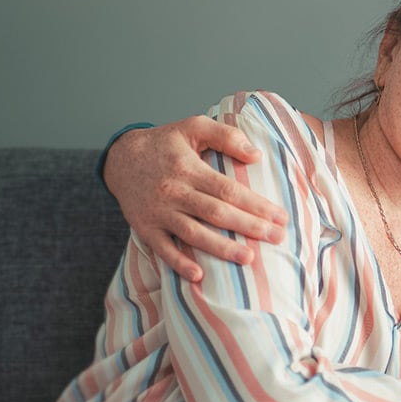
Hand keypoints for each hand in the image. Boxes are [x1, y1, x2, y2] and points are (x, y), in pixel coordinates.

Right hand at [104, 115, 287, 279]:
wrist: (120, 158)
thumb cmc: (164, 143)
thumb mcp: (193, 126)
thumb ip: (226, 136)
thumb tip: (256, 155)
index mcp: (189, 168)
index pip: (228, 190)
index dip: (256, 204)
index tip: (280, 216)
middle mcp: (174, 192)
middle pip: (216, 213)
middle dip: (249, 227)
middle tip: (277, 238)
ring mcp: (159, 212)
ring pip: (193, 234)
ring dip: (222, 248)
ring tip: (249, 258)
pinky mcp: (145, 228)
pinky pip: (163, 249)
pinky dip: (179, 263)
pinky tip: (199, 275)